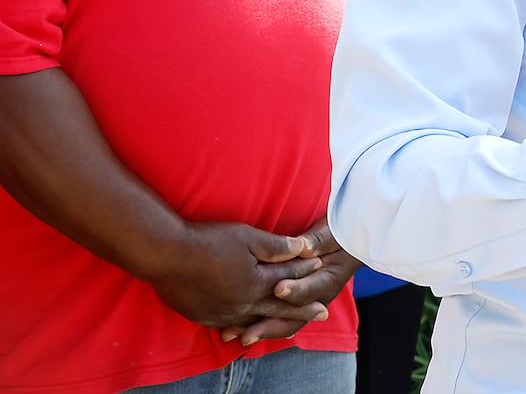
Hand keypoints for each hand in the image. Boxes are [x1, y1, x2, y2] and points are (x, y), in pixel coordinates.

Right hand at [143, 221, 328, 330]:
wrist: (164, 255)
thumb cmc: (207, 241)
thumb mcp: (247, 237)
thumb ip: (277, 246)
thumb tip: (303, 247)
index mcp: (256, 283)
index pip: (287, 277)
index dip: (304, 269)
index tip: (320, 267)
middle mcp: (242, 304)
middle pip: (279, 305)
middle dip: (302, 308)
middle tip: (323, 313)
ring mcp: (222, 314)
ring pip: (255, 319)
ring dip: (274, 321)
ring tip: (290, 327)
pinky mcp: (204, 317)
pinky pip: (231, 324)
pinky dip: (245, 325)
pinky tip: (250, 326)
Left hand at [219, 218, 359, 345]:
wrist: (344, 244)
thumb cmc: (337, 234)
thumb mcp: (332, 232)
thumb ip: (318, 240)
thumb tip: (305, 247)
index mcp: (329, 279)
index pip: (312, 289)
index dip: (296, 290)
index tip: (278, 289)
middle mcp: (318, 298)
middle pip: (295, 317)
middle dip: (270, 326)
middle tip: (249, 333)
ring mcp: (305, 304)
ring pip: (284, 323)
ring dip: (261, 331)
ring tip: (237, 337)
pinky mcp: (292, 303)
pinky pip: (276, 318)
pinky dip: (258, 325)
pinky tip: (238, 332)